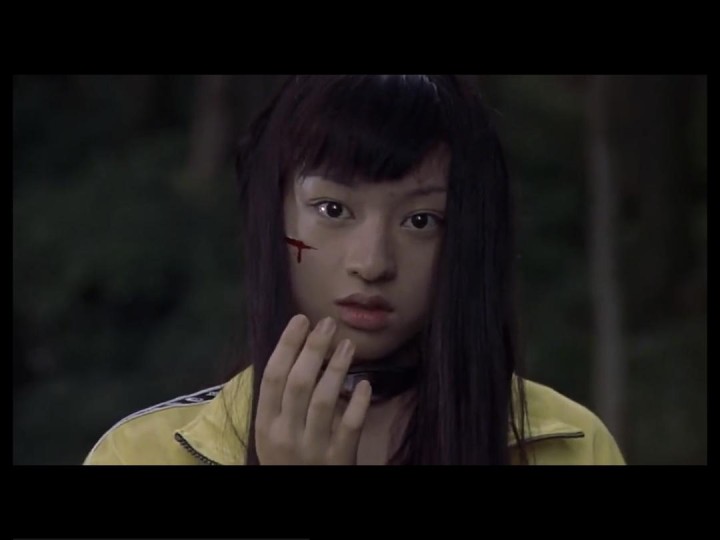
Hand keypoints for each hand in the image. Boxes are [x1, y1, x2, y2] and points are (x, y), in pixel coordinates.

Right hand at [255, 314, 371, 464]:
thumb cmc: (288, 458)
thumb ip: (281, 400)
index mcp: (266, 424)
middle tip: (328, 324)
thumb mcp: (273, 432)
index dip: (287, 345)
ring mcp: (312, 448)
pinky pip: (349, 427)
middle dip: (313, 349)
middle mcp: (285, 434)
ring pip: (323, 401)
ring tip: (348, 345)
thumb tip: (296, 351)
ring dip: (337, 368)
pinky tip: (365, 384)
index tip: (301, 319)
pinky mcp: (338, 460)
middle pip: (298, 383)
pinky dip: (357, 405)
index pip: (273, 376)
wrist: (298, 501)